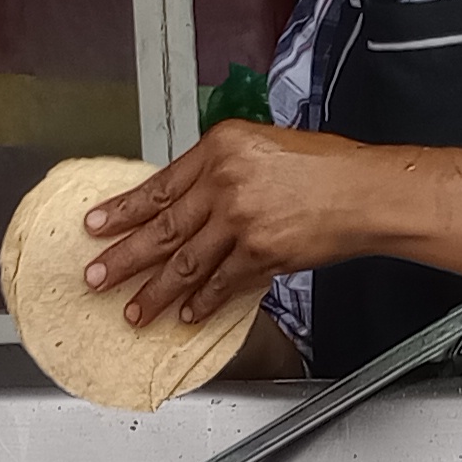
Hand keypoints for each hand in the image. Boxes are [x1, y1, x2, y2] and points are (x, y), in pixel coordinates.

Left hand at [82, 121, 386, 327]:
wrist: (366, 189)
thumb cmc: (325, 166)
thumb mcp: (263, 147)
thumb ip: (221, 170)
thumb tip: (186, 202)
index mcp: (220, 147)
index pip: (159, 185)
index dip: (123, 210)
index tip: (95, 226)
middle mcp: (225, 181)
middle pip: (162, 226)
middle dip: (124, 257)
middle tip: (95, 277)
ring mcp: (242, 218)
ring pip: (186, 261)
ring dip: (156, 291)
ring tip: (134, 311)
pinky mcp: (262, 251)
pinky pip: (222, 282)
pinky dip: (203, 302)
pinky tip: (187, 314)